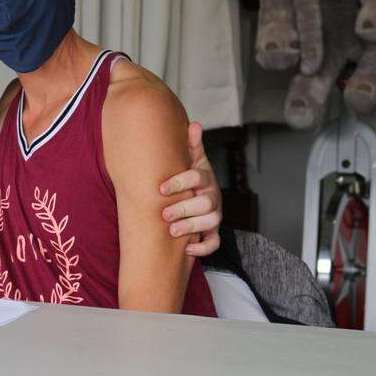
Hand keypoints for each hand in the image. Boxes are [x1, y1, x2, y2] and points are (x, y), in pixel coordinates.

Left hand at [158, 122, 221, 256]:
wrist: (196, 194)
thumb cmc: (189, 176)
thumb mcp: (190, 160)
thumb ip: (190, 145)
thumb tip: (194, 124)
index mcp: (205, 178)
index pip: (198, 177)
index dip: (181, 182)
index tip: (161, 188)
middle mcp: (212, 196)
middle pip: (206, 203)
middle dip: (185, 209)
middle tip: (164, 214)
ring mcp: (214, 215)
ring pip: (212, 222)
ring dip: (192, 227)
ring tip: (172, 230)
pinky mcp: (213, 231)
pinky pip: (215, 243)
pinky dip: (203, 249)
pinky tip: (187, 250)